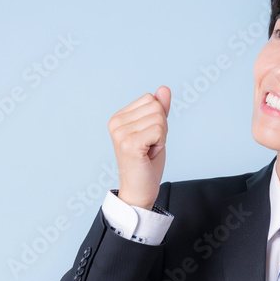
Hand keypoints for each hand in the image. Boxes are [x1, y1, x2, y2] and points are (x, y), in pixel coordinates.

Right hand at [108, 86, 170, 209]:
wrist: (139, 192)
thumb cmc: (146, 164)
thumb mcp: (155, 132)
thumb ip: (159, 110)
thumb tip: (164, 89)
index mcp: (118, 117)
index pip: (151, 100)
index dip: (158, 120)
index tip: (148, 139)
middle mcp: (115, 123)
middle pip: (156, 107)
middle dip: (161, 128)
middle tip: (150, 147)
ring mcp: (121, 133)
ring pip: (159, 118)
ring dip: (161, 137)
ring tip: (148, 151)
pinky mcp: (129, 144)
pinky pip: (159, 130)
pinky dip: (160, 143)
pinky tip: (149, 155)